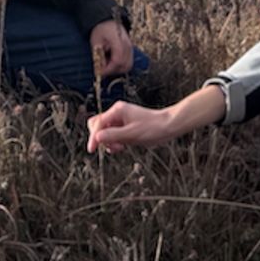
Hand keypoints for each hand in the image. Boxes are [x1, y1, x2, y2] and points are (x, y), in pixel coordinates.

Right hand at [87, 86, 225, 153]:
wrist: (167, 127)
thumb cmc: (153, 128)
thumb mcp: (132, 134)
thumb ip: (113, 136)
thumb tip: (97, 138)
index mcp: (117, 110)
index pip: (98, 123)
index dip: (93, 137)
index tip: (92, 150)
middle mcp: (117, 114)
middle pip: (97, 125)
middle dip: (100, 137)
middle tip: (111, 146)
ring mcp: (120, 120)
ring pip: (104, 131)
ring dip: (108, 141)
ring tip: (120, 147)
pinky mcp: (124, 128)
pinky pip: (112, 135)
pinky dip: (114, 142)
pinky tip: (122, 146)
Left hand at [88, 19, 133, 76]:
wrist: (107, 22)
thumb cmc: (100, 31)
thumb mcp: (96, 42)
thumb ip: (99, 56)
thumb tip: (101, 69)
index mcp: (119, 41)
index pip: (118, 60)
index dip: (109, 69)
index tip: (99, 72)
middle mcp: (128, 45)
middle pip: (124, 65)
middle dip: (112, 71)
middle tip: (102, 70)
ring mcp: (131, 48)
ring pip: (128, 66)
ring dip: (117, 70)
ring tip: (107, 67)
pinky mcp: (131, 50)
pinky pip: (129, 63)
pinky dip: (121, 66)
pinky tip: (112, 64)